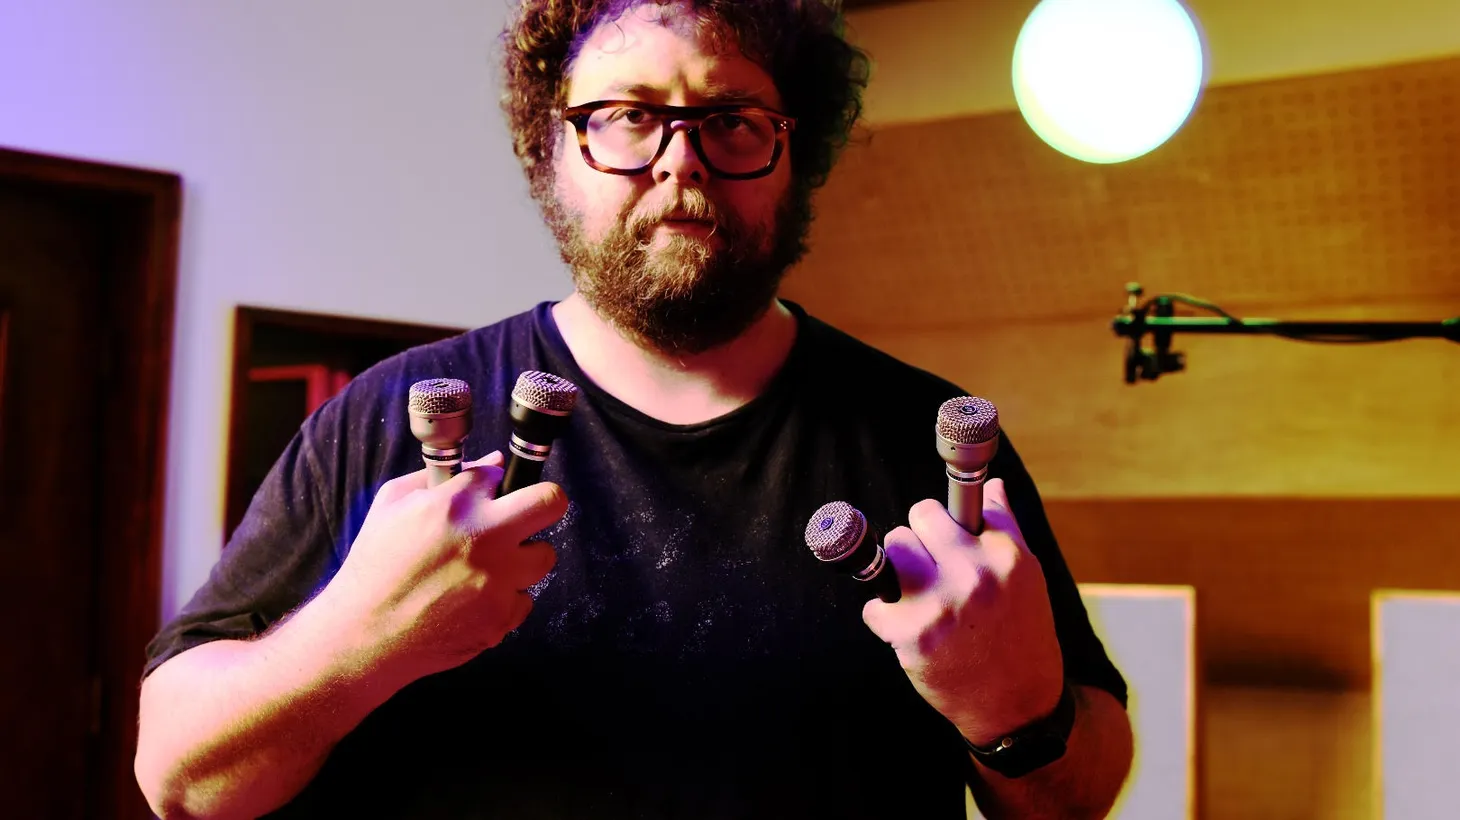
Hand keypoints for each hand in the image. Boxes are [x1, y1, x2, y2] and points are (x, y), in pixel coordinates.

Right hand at [324, 451, 567, 680]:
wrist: (364, 634)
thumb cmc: (374, 566)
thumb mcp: (392, 505)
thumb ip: (442, 476)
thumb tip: (492, 461)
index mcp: (455, 505)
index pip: (500, 472)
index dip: (495, 483)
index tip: (493, 493)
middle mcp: (485, 538)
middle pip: (551, 503)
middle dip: (544, 503)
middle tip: (526, 516)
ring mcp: (498, 581)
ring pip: (543, 556)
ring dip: (522, 558)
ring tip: (489, 567)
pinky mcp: (502, 617)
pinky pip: (524, 599)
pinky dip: (506, 599)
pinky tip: (475, 600)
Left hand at [862, 478, 1063, 745]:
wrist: (1018, 706)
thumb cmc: (1021, 634)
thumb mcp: (1027, 577)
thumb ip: (1005, 527)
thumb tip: (991, 484)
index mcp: (1005, 555)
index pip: (958, 502)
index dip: (942, 519)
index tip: (934, 525)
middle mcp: (975, 574)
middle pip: (918, 516)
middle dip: (919, 537)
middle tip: (927, 565)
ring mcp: (942, 604)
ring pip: (894, 548)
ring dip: (898, 567)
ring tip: (915, 591)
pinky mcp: (914, 636)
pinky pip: (874, 604)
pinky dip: (884, 617)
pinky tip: (907, 629)